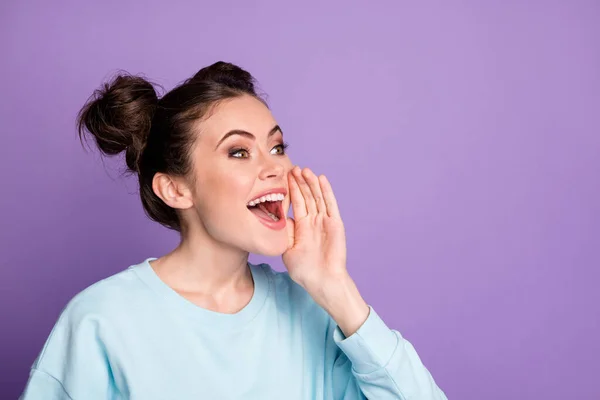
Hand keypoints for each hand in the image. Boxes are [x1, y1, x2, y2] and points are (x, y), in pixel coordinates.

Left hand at [282, 166, 369, 336]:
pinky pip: (330, 204)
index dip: (291, 189)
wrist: (321, 281)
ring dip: (311, 183)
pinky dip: (326, 191)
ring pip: (317, 197)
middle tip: (293, 167)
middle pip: (307, 196)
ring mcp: (325, 221)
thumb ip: (284, 232)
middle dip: (300, 182)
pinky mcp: (335, 224)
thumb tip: (275, 217)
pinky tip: (321, 179)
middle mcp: (314, 221)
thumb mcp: (287, 249)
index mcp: (302, 226)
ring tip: (305, 169)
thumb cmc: (304, 270)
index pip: (297, 203)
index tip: (285, 177)